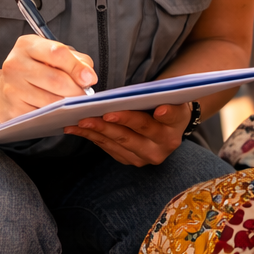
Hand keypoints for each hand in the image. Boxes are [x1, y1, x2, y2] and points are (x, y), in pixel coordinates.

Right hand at [0, 35, 96, 123]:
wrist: (6, 90)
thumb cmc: (35, 70)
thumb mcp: (52, 56)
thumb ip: (75, 60)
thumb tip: (88, 76)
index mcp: (27, 45)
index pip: (57, 53)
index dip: (77, 67)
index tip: (90, 78)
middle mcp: (15, 64)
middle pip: (56, 80)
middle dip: (76, 90)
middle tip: (83, 95)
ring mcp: (11, 88)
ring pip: (51, 101)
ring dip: (67, 105)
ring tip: (72, 103)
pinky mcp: (12, 109)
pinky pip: (41, 115)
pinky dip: (54, 116)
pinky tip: (56, 112)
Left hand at [67, 103, 190, 166]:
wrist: (164, 125)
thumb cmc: (162, 102)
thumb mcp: (168, 95)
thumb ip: (160, 93)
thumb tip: (135, 93)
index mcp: (176, 125)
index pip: (170, 117)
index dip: (166, 114)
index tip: (160, 109)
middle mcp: (163, 146)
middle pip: (137, 133)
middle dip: (115, 124)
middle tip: (98, 115)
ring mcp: (146, 156)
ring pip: (118, 142)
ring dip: (97, 131)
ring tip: (80, 121)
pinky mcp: (131, 160)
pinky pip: (109, 148)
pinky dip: (92, 137)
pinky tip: (78, 129)